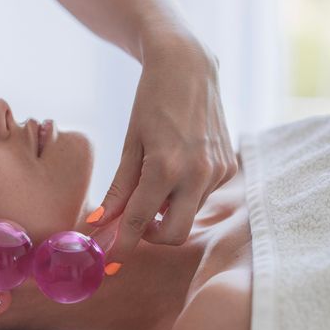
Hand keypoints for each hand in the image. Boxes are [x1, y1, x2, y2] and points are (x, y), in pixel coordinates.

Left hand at [91, 35, 236, 256]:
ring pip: (187, 214)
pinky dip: (185, 192)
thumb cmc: (151, 102)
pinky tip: (178, 164)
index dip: (122, 245)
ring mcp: (218, 171)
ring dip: (167, 209)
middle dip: (151, 237)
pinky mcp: (230, 167)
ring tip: (155, 176)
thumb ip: (118, 189)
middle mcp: (197, 173)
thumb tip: (99, 223)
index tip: (110, 262)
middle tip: (133, 223)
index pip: (139, 222)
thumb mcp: (130, 144)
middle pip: (173, 234)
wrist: (188, 67)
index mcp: (166, 167)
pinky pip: (202, 196)